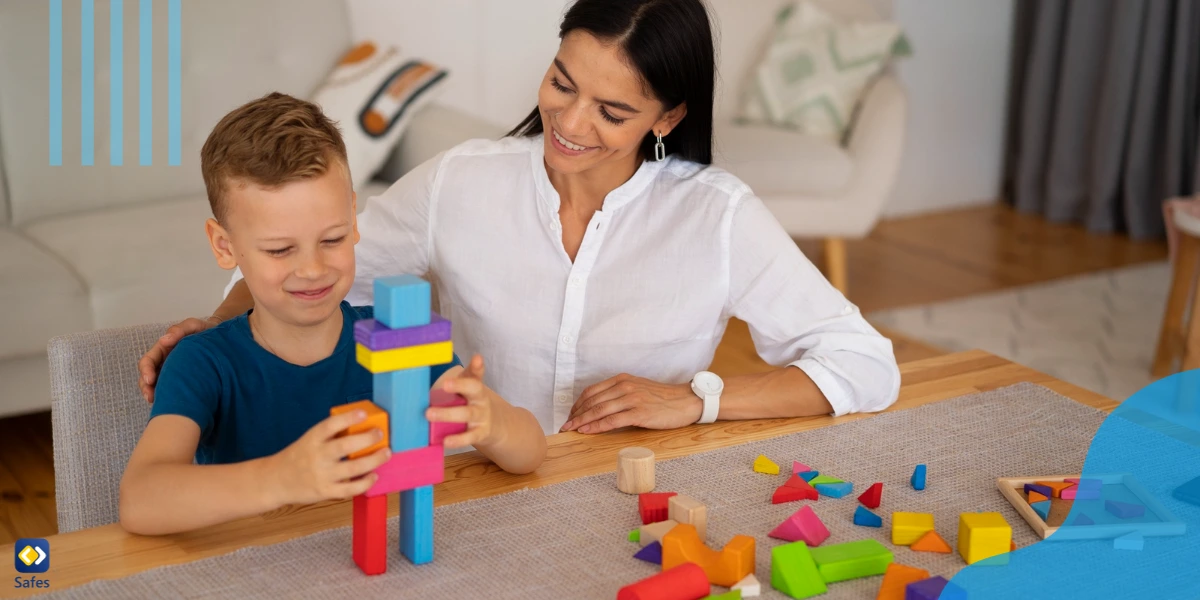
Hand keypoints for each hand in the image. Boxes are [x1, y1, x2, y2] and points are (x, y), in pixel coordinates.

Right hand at [138, 315, 222, 402]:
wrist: (222, 339)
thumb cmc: (206, 330)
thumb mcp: (194, 325)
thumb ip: (180, 329)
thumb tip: (165, 340)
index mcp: (164, 349)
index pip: (148, 361)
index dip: (146, 370)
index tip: (150, 379)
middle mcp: (165, 362)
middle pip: (148, 377)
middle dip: (146, 387)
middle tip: (150, 397)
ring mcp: (172, 373)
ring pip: (157, 386)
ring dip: (154, 395)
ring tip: (157, 403)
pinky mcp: (182, 381)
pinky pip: (171, 391)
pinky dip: (168, 398)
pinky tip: (172, 404)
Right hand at [264, 409, 391, 505]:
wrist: (276, 481)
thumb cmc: (299, 456)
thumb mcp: (310, 440)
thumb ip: (331, 435)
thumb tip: (363, 425)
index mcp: (312, 439)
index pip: (330, 425)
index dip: (348, 418)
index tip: (363, 414)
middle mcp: (317, 456)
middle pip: (345, 446)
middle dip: (367, 439)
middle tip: (380, 434)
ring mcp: (322, 475)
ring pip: (353, 468)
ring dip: (373, 460)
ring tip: (386, 453)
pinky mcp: (326, 491)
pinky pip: (350, 489)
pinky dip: (365, 483)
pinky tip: (374, 476)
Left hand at [426, 355, 499, 448]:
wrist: (492, 424)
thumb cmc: (471, 403)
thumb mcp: (467, 388)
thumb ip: (456, 379)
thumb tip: (429, 365)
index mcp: (475, 387)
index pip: (476, 374)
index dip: (477, 366)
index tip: (477, 359)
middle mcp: (480, 400)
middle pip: (474, 390)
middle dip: (459, 386)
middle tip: (443, 384)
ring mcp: (481, 417)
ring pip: (467, 414)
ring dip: (448, 414)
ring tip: (429, 414)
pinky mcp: (480, 433)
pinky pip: (469, 437)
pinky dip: (458, 440)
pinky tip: (446, 441)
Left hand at [560, 374, 702, 433]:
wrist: (686, 401)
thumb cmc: (663, 398)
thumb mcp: (638, 389)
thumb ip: (620, 394)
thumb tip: (601, 407)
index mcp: (622, 379)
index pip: (592, 391)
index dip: (578, 404)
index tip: (570, 415)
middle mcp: (624, 386)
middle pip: (592, 401)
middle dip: (575, 414)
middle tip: (564, 426)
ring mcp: (631, 399)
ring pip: (598, 410)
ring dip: (581, 421)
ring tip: (570, 430)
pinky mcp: (639, 413)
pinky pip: (611, 420)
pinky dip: (596, 426)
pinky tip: (586, 431)